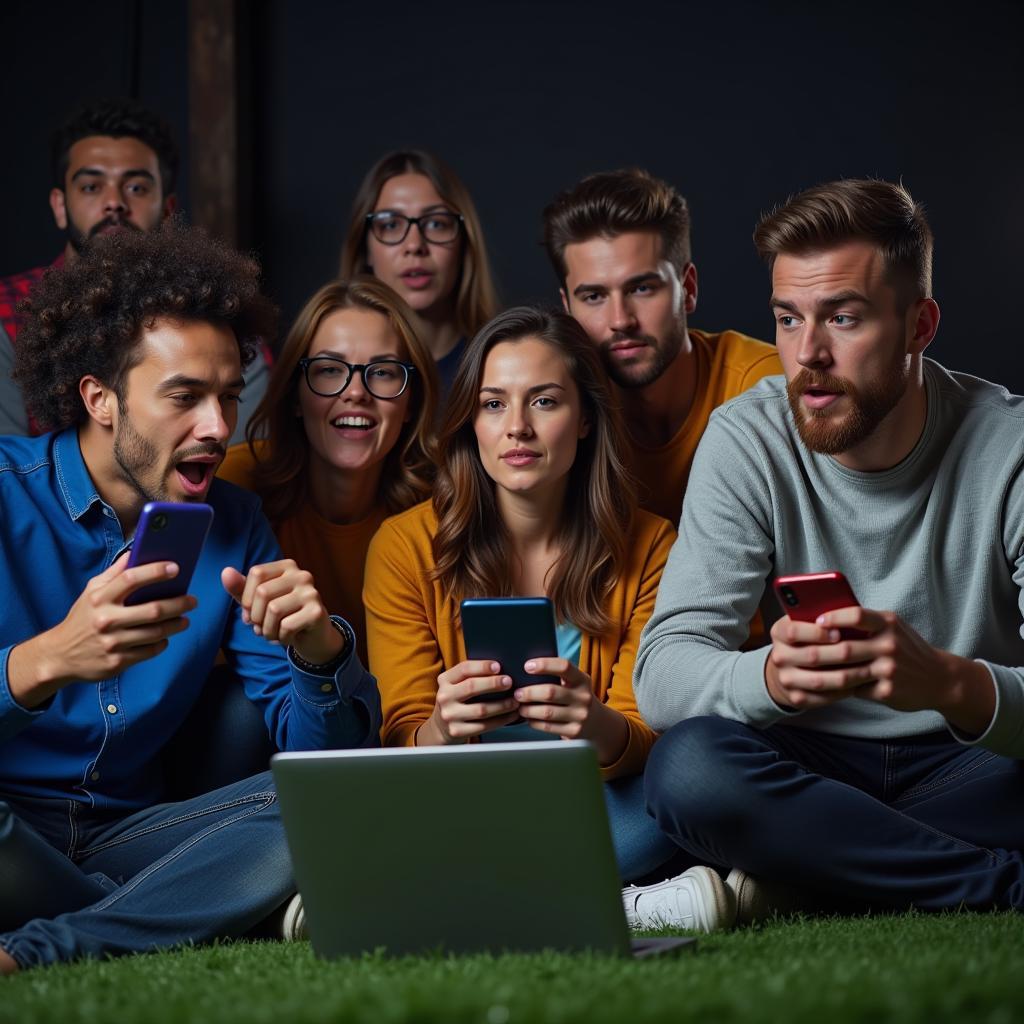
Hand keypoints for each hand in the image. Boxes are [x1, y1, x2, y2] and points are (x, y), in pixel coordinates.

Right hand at [8, 552, 194, 707]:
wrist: (60, 655)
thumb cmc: (83, 618)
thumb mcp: (91, 591)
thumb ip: (114, 573)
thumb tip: (136, 552)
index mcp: (99, 598)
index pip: (131, 579)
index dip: (155, 571)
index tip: (176, 568)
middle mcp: (106, 620)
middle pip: (153, 609)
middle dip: (179, 603)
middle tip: (192, 600)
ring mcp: (112, 643)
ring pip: (156, 632)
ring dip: (176, 624)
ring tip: (184, 619)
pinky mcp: (117, 661)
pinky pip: (150, 650)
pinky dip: (162, 642)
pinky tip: (165, 636)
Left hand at [221, 560, 342, 665]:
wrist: (312, 638)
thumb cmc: (282, 617)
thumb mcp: (257, 603)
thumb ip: (240, 588)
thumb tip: (226, 572)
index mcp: (287, 567)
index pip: (256, 573)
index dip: (247, 597)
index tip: (251, 613)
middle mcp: (302, 576)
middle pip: (263, 592)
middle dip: (256, 617)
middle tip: (262, 628)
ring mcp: (312, 593)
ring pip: (274, 610)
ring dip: (268, 631)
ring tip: (274, 634)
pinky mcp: (317, 612)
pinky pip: (286, 626)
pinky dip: (281, 638)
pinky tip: (288, 638)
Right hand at [418, 660, 519, 743]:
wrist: (441, 727)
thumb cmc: (457, 700)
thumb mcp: (457, 685)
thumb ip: (473, 676)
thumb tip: (502, 670)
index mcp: (445, 680)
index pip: (464, 669)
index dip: (482, 666)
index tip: (498, 666)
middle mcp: (444, 697)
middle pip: (472, 687)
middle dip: (493, 683)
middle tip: (509, 682)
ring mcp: (450, 715)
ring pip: (481, 709)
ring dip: (502, 705)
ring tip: (515, 701)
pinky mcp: (457, 731)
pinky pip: (484, 725)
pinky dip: (501, 720)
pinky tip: (511, 715)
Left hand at [515, 657, 627, 763]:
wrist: (598, 722)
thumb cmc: (577, 697)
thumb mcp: (575, 683)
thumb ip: (558, 675)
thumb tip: (526, 669)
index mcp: (582, 679)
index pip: (564, 667)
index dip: (544, 665)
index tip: (527, 666)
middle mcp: (583, 697)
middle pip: (550, 692)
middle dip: (529, 692)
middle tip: (517, 693)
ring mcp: (580, 716)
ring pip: (547, 712)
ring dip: (528, 709)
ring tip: (520, 707)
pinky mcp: (574, 732)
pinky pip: (548, 727)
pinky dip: (534, 722)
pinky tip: (529, 718)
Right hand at [765, 613, 872, 710]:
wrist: (790, 668)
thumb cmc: (807, 638)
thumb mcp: (806, 621)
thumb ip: (820, 615)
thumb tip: (846, 606)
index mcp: (779, 632)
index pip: (794, 631)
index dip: (817, 632)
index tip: (838, 632)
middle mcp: (779, 656)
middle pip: (812, 656)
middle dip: (842, 654)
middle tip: (866, 651)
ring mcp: (786, 679)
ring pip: (820, 680)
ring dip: (847, 675)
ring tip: (868, 669)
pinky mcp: (796, 697)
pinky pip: (823, 697)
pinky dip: (842, 692)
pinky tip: (857, 684)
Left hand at [816, 606, 993, 731]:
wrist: (940, 678)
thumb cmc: (907, 648)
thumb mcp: (893, 628)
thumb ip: (866, 623)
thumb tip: (822, 620)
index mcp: (888, 623)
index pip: (856, 615)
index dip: (833, 617)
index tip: (815, 621)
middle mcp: (889, 645)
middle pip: (845, 648)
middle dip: (819, 651)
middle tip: (800, 652)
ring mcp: (889, 669)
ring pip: (846, 672)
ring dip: (824, 673)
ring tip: (806, 670)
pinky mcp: (888, 691)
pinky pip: (855, 689)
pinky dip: (839, 689)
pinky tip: (824, 687)